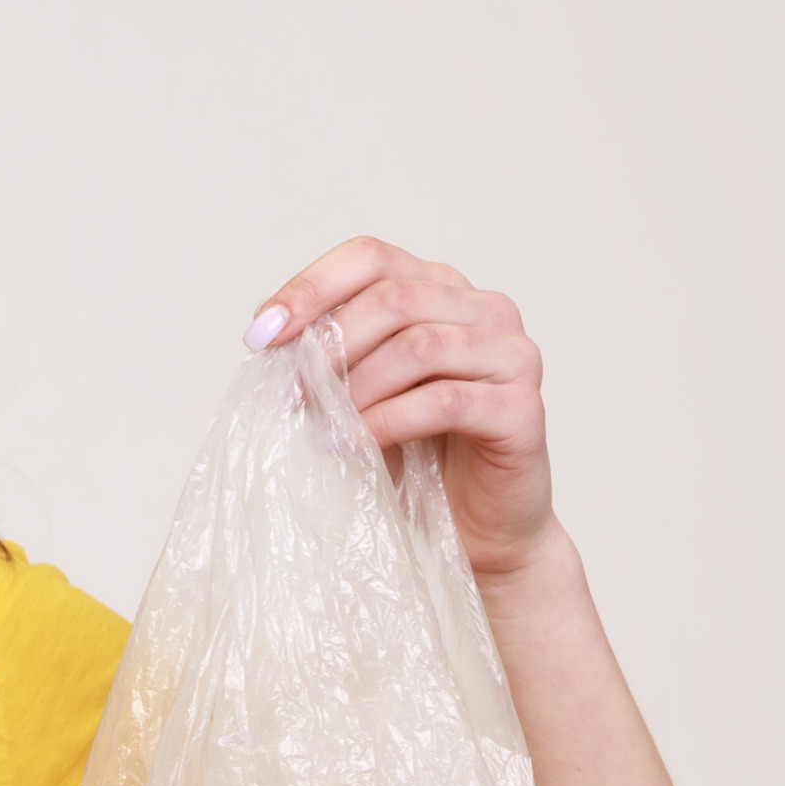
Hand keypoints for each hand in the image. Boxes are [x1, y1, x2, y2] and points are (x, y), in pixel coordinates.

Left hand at [242, 236, 555, 581]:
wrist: (474, 527)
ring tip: (318, 425)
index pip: (371, 258)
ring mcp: (514, 355)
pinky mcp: (523, 409)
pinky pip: (444, 402)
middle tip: (289, 394)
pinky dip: (385, 422)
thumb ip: (330, 352)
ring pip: (419, 346)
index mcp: (443, 289)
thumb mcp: (361, 391)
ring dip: (355, 388)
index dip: (310, 288)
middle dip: (329, 346)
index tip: (261, 334)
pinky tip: (349, 445)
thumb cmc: (414, 455)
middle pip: (393, 298)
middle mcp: (486, 310)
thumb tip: (266, 327)